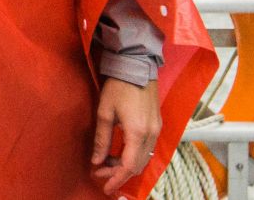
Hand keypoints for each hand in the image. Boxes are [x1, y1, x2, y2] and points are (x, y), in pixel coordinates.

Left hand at [89, 76, 159, 195]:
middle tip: (101, 174)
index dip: (117, 179)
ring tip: (107, 164)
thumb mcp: (104, 112)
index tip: (106, 187)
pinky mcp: (157, 124)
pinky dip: (134, 156)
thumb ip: (101, 139)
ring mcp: (157, 129)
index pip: (129, 166)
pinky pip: (148, 149)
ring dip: (126, 165)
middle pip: (138, 165)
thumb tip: (96, 161)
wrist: (137, 65)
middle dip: (119, 173)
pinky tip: (120, 153)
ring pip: (144, 158)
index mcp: (138, 132)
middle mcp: (151, 134)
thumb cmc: (118, 86)